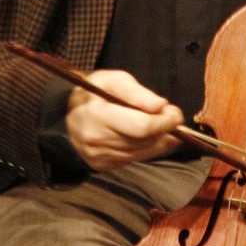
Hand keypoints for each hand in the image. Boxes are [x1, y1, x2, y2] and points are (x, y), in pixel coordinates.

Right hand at [64, 70, 183, 171]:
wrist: (70, 114)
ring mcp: (98, 156)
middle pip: (144, 141)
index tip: (175, 113)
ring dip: (159, 140)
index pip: (141, 127)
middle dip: (165, 129)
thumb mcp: (113, 80)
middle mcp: (96, 140)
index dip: (164, 122)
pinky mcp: (102, 165)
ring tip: (162, 124)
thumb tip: (161, 106)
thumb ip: (137, 93)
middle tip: (172, 115)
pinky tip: (150, 136)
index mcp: (97, 115)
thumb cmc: (94, 92)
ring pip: (143, 153)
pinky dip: (148, 148)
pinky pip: (135, 159)